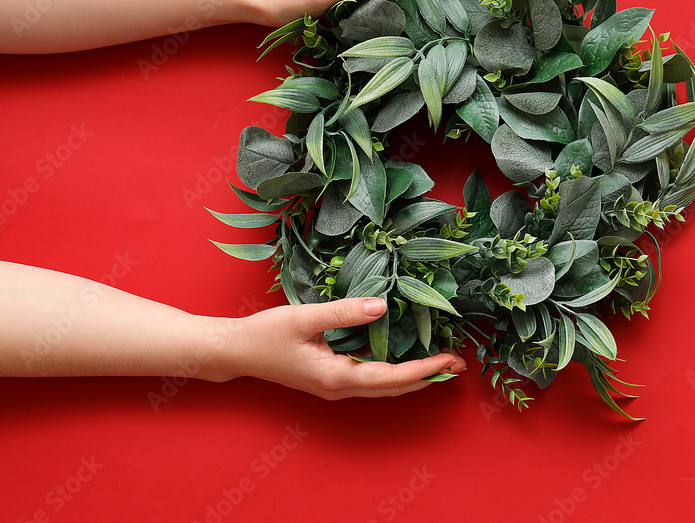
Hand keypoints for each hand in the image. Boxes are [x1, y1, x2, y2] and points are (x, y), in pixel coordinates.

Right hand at [224, 296, 466, 399]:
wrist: (236, 351)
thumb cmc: (266, 334)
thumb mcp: (304, 317)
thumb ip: (343, 312)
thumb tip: (382, 306)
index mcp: (336, 377)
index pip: (391, 377)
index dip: (423, 369)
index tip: (449, 360)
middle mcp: (339, 387)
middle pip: (393, 388)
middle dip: (428, 377)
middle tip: (459, 364)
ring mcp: (335, 386)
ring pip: (384, 388)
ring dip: (414, 377)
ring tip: (442, 364)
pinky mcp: (330, 379)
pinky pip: (372, 381)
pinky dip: (395, 373)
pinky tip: (406, 360)